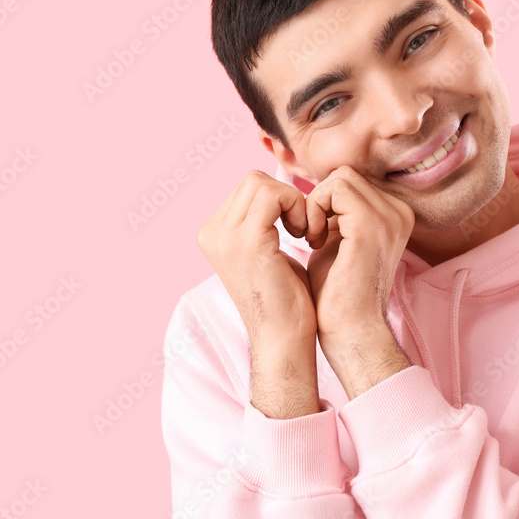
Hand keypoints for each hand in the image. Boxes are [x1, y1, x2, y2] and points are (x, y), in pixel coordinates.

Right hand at [196, 170, 321, 417]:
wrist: (285, 338)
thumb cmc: (286, 299)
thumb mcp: (268, 251)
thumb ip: (264, 221)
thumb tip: (277, 191)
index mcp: (214, 234)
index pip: (248, 188)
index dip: (280, 200)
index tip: (298, 229)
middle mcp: (212, 232)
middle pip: (253, 180)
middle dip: (286, 197)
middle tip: (303, 230)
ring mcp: (225, 236)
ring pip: (262, 183)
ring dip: (293, 202)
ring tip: (304, 234)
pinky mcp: (247, 241)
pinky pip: (275, 195)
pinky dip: (298, 208)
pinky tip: (306, 237)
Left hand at [305, 166, 413, 395]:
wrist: (349, 330)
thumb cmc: (337, 293)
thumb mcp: (337, 241)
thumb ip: (334, 214)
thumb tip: (315, 188)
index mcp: (395, 216)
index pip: (352, 182)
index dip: (325, 202)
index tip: (315, 234)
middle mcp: (399, 212)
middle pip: (346, 176)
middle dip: (319, 201)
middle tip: (311, 235)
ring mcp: (389, 216)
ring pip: (340, 178)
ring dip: (315, 204)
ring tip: (312, 238)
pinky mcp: (371, 224)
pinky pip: (334, 189)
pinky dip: (314, 209)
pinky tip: (313, 240)